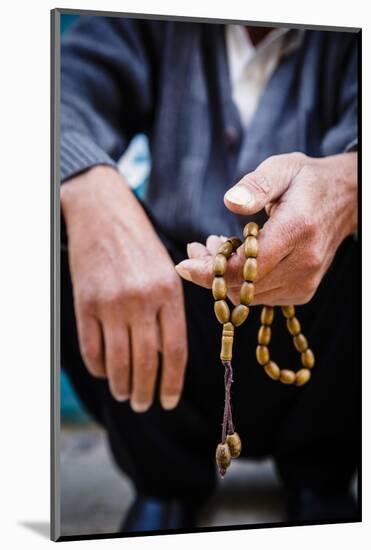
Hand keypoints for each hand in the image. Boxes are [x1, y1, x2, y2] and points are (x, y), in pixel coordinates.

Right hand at [61, 166, 186, 410]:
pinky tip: (105, 374)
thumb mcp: (168, 271)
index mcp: (169, 292)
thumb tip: (168, 357)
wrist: (104, 214)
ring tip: (125, 395)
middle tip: (143, 404)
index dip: (172, 382)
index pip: (175, 351)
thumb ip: (170, 310)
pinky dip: (99, 367)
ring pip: (118, 360)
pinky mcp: (85, 303)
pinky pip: (91, 347)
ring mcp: (111, 303)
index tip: (169, 401)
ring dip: (122, 384)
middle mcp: (141, 300)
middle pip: (146, 361)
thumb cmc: (141, 245)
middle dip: (145, 391)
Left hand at [175, 152, 356, 304]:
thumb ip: (256, 185)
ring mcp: (304, 282)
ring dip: (224, 277)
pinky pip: (259, 297)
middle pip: (242, 286)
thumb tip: (230, 202)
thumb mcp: (282, 168)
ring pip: (248, 295)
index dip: (210, 271)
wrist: (344, 200)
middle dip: (211, 271)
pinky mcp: (302, 292)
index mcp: (297, 230)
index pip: (246, 266)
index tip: (182, 265)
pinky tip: (237, 258)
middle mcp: (303, 264)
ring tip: (217, 246)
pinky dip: (241, 283)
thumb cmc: (307, 181)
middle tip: (197, 247)